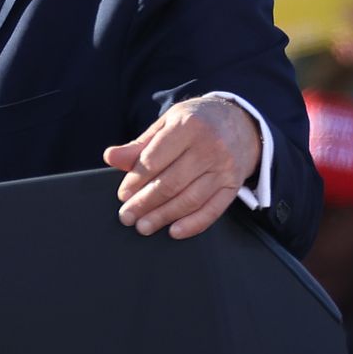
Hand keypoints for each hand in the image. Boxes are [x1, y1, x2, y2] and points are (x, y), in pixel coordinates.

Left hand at [105, 96, 259, 238]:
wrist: (241, 122)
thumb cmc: (197, 122)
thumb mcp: (168, 123)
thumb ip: (140, 144)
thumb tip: (110, 157)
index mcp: (188, 126)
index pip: (155, 159)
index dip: (135, 180)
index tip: (122, 195)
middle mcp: (209, 147)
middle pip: (171, 183)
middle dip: (145, 203)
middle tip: (126, 217)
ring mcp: (224, 168)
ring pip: (190, 199)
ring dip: (164, 217)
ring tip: (144, 226)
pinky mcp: (234, 185)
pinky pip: (213, 210)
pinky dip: (193, 224)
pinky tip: (174, 231)